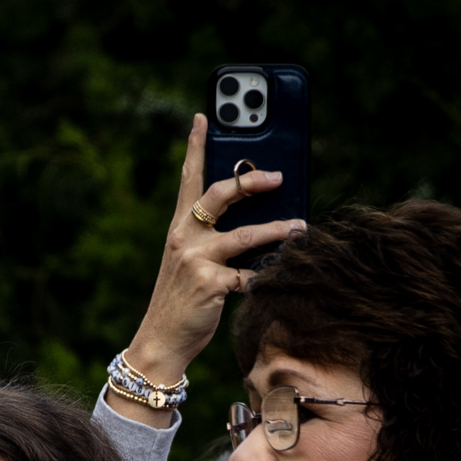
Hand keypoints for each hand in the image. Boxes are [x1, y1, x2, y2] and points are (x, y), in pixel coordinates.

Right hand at [104, 114, 307, 424]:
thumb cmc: (181, 301)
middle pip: (220, 195)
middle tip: (278, 176)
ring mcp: (197, 262)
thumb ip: (215, 238)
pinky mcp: (211, 287)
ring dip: (278, 229)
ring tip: (300, 226)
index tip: (205, 116)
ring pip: (245, 236)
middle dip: (250, 181)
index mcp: (179, 228)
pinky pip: (249, 276)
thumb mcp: (189, 262)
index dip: (196, 146)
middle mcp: (185, 239)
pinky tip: (283, 273)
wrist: (159, 343)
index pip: (188, 179)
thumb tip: (259, 216)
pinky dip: (268, 275)